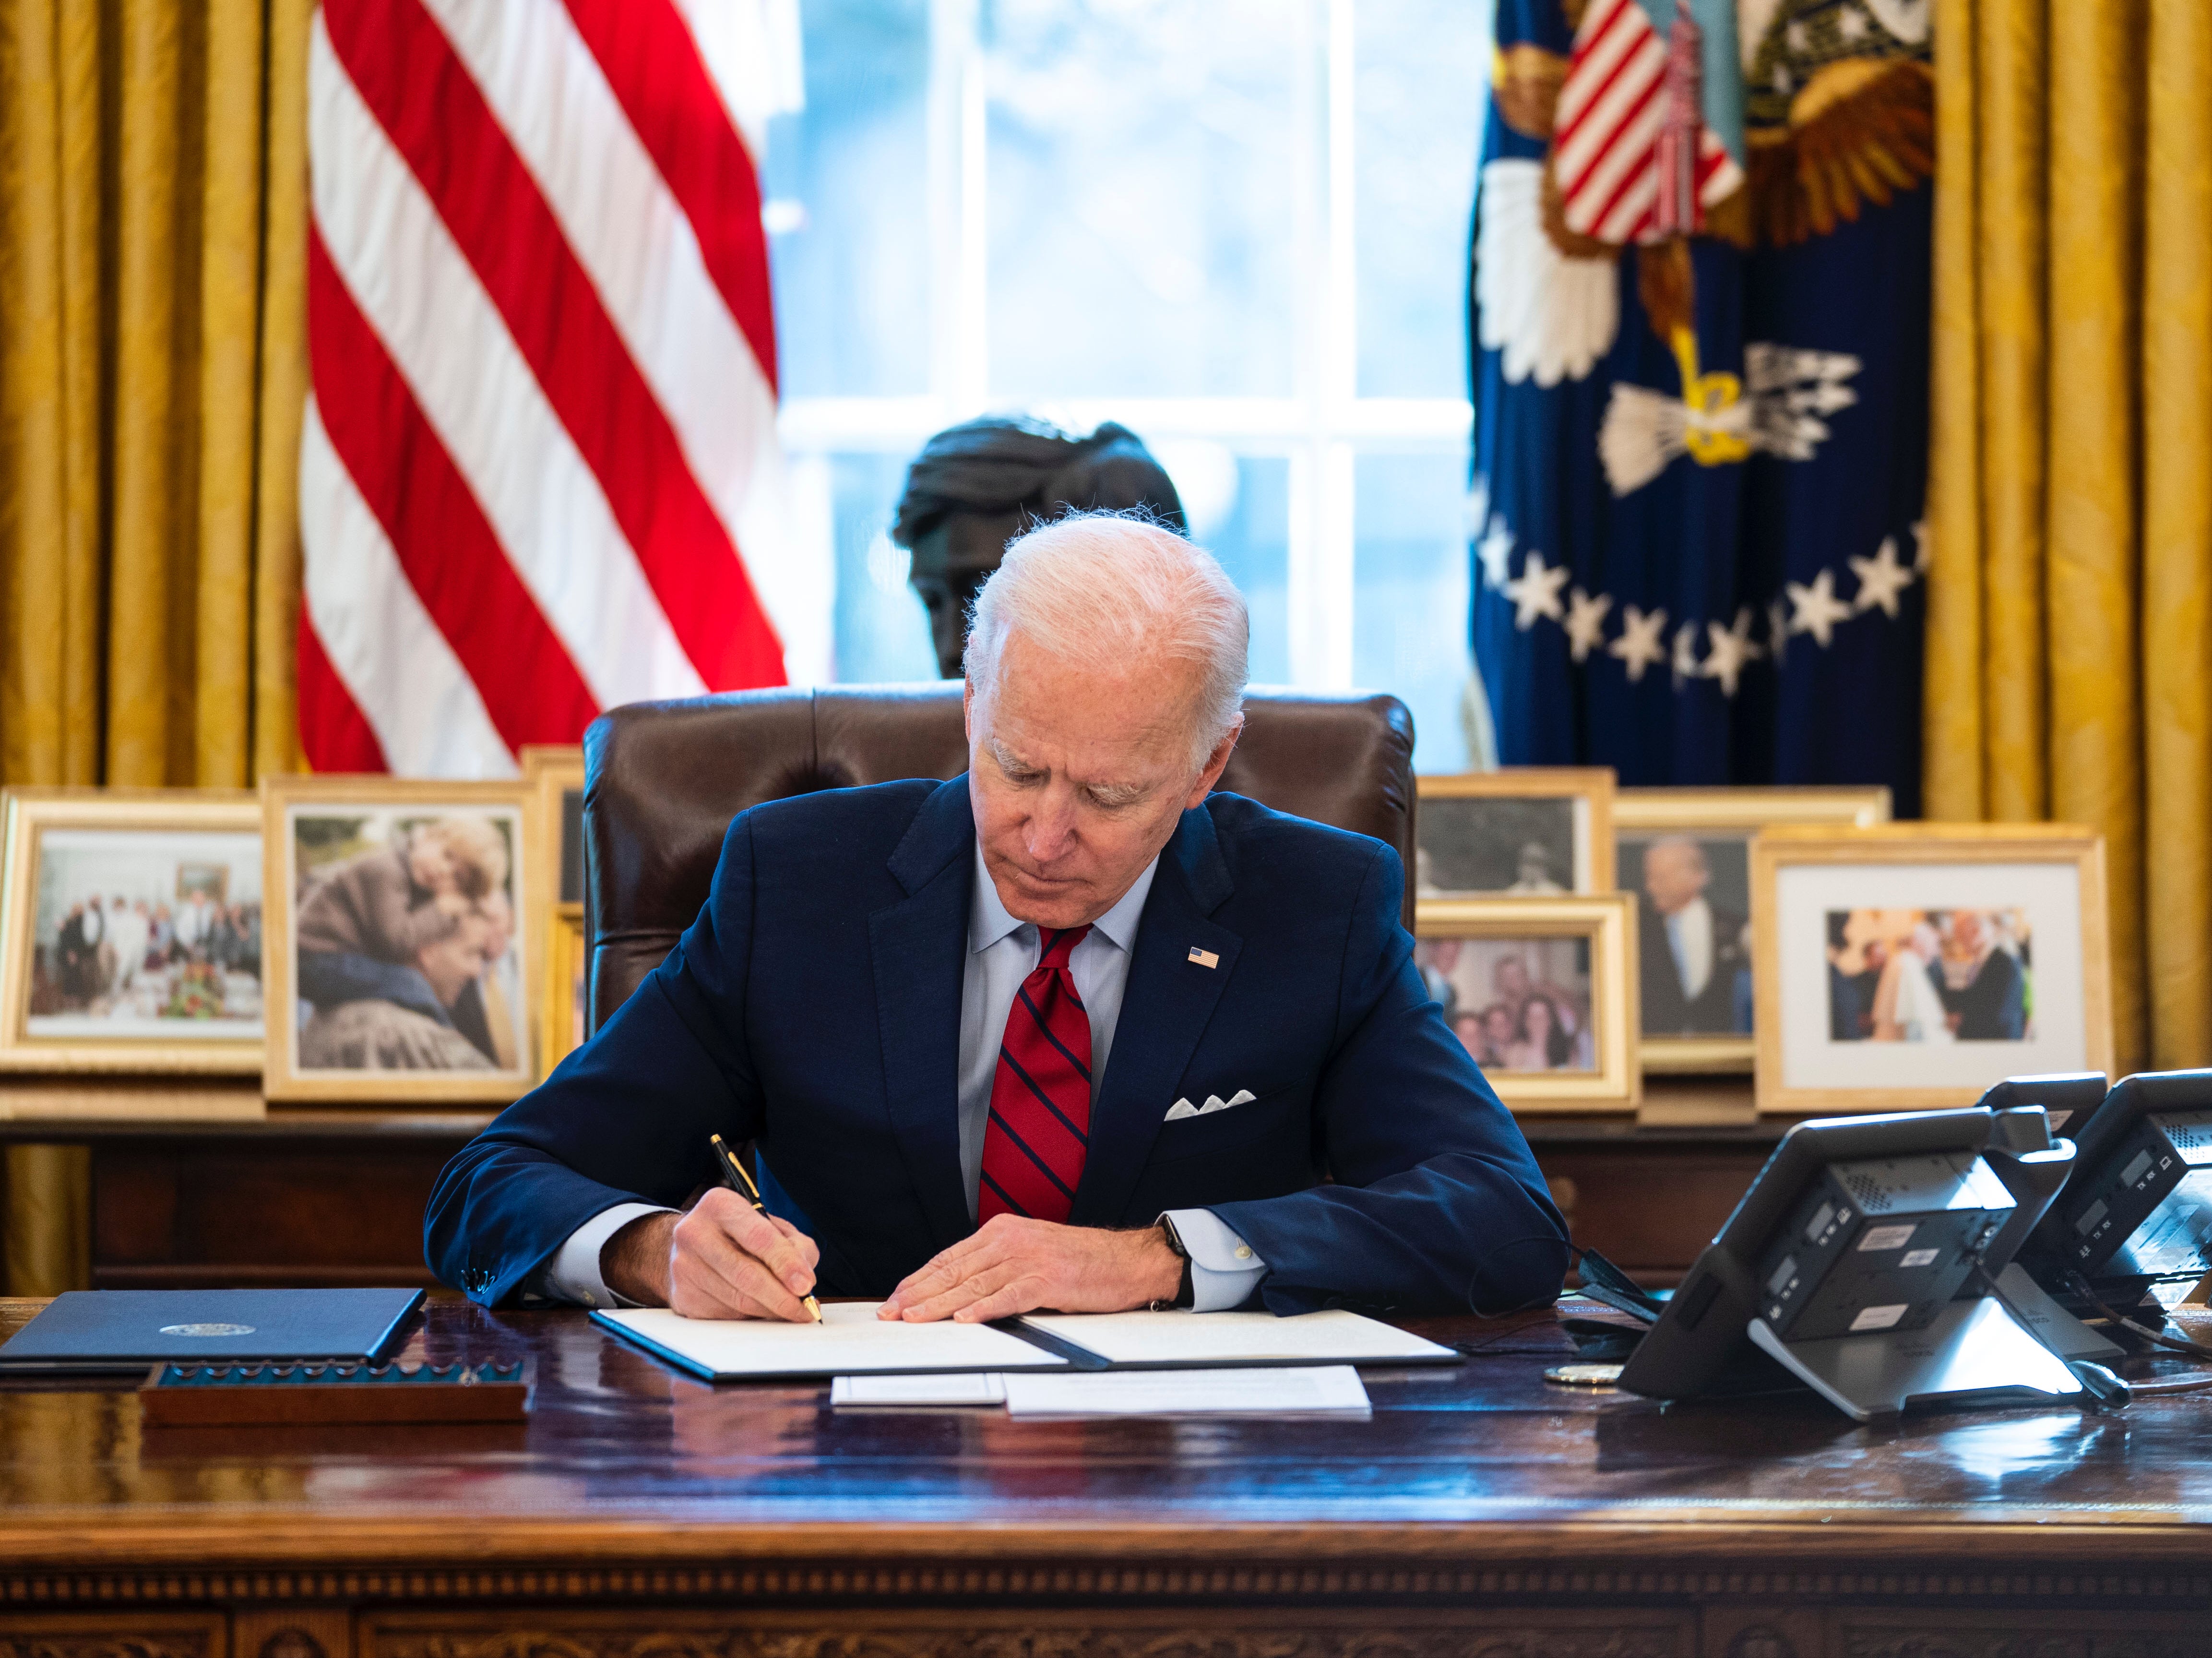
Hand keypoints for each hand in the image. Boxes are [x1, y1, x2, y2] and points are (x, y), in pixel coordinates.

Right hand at [602, 1189, 820, 1320]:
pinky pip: (725, 1315)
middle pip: (746, 1275)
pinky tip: (761, 1309)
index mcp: (720, 1205)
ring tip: (790, 1311)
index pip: (758, 1237)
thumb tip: (804, 1280)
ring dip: (769, 1311)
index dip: (785, 1264)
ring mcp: (684, 1266)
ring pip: (737, 1301)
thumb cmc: (739, 1234)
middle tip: (804, 1309)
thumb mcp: (772, 1226)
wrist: (691, 1245)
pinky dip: (750, 1317)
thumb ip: (795, 1246)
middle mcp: (695, 1233)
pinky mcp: (683, 1295)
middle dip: (781, 1297)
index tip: (806, 1285)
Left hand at [878, 1215, 1180, 1323]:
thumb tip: (960, 1292)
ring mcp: (1029, 1258)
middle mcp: (1011, 1240)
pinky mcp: (1049, 1280)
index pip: (949, 1257)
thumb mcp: (1032, 1253)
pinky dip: (984, 1309)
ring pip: (973, 1284)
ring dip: (938, 1304)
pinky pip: (1009, 1296)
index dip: (919, 1279)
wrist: (1129, 1260)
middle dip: (917, 1293)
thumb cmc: (1083, 1262)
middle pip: (954, 1270)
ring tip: (913, 1318)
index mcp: (1003, 1232)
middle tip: (890, 1312)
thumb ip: (998, 1266)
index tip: (896, 1297)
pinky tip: (963, 1319)